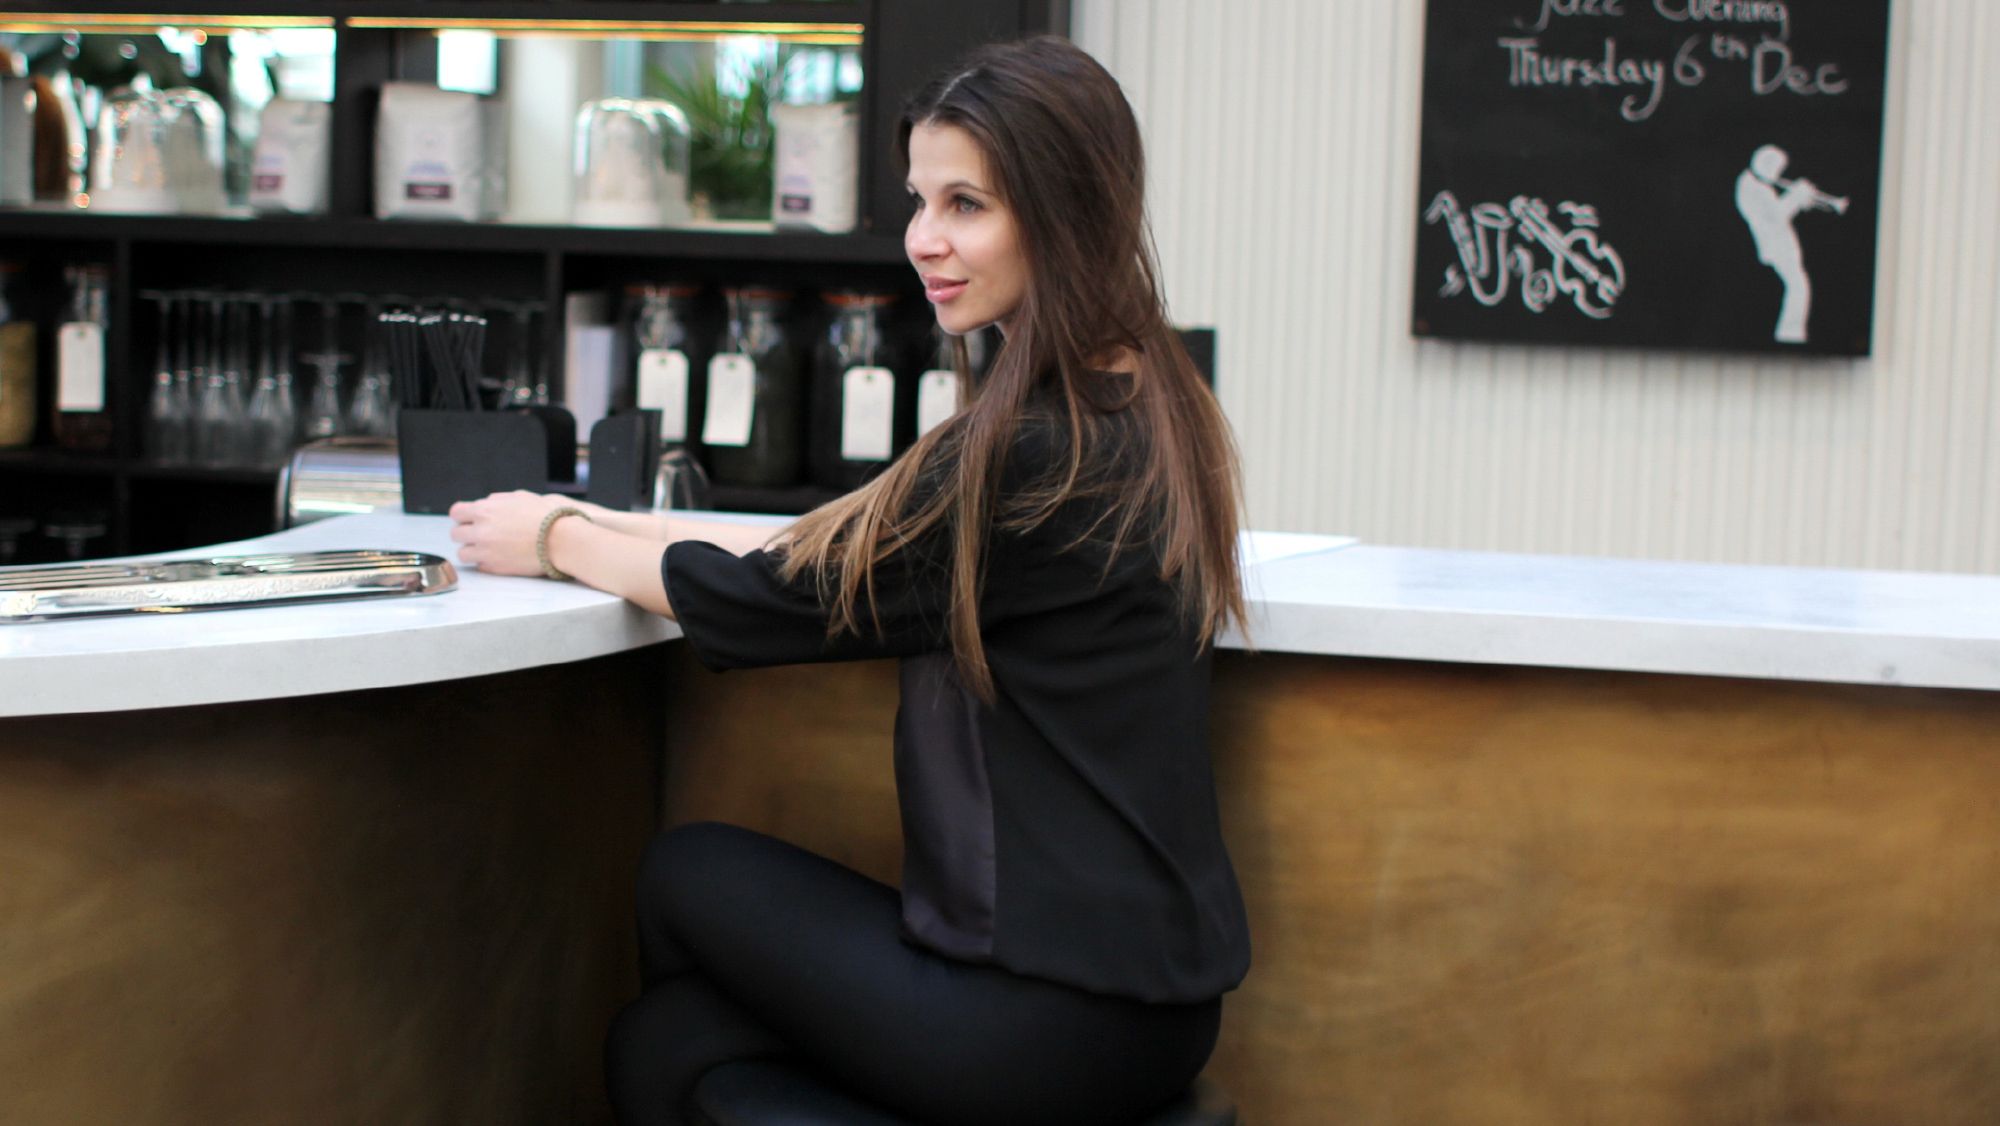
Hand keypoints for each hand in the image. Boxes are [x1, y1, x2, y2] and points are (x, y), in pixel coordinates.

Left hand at [447, 490, 573, 576]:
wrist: (562, 540)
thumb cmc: (546, 516)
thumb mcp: (521, 497)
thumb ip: (498, 500)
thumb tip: (486, 503)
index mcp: (485, 510)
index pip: (456, 513)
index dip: (463, 516)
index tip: (471, 519)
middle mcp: (481, 531)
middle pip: (456, 534)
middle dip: (466, 533)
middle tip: (480, 535)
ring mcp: (486, 551)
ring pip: (463, 553)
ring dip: (472, 550)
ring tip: (488, 549)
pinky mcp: (495, 568)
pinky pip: (479, 566)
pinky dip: (486, 562)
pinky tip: (501, 557)